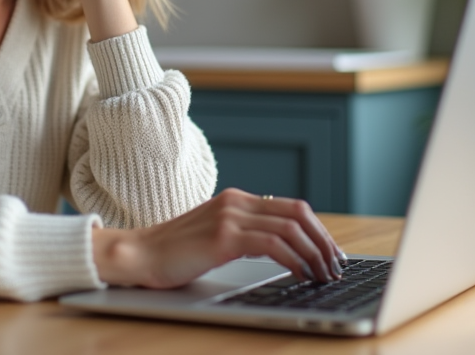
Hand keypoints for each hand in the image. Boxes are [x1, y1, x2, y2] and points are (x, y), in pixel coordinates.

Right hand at [91, 188, 345, 289]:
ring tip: (323, 275)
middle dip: (324, 241)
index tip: (331, 253)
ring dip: (314, 253)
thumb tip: (280, 249)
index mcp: (236, 199)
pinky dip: (293, 260)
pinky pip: (272, 244)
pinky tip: (300, 275)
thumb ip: (242, 233)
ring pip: (290, 228)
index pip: (291, 208)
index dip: (318, 230)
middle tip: (335, 266)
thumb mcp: (214, 236)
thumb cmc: (173, 254)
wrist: (138, 255)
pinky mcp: (223, 237)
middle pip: (298, 213)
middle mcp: (236, 202)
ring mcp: (229, 216)